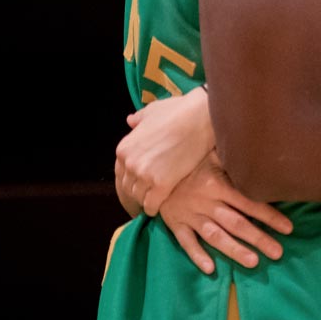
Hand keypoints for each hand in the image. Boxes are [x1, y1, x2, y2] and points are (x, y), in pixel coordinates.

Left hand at [115, 88, 214, 218]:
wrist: (200, 119)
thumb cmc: (178, 111)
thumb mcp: (151, 111)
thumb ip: (138, 119)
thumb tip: (130, 121)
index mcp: (124, 148)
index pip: (120, 173)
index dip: (130, 180)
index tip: (137, 185)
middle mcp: (130, 163)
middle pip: (127, 187)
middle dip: (136, 192)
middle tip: (146, 196)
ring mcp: (144, 175)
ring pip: (138, 197)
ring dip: (145, 200)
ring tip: (154, 201)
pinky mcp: (161, 185)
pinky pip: (151, 205)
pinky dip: (153, 208)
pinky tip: (159, 207)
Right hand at [159, 152, 294, 274]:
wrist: (153, 169)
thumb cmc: (189, 162)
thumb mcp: (211, 154)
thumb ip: (232, 158)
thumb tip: (258, 151)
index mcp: (217, 183)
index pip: (248, 202)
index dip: (269, 215)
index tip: (288, 228)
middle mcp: (205, 201)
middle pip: (236, 223)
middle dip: (258, 238)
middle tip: (278, 253)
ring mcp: (189, 215)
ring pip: (215, 235)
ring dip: (235, 250)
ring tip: (254, 262)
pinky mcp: (175, 224)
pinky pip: (186, 242)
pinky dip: (197, 255)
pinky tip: (211, 268)